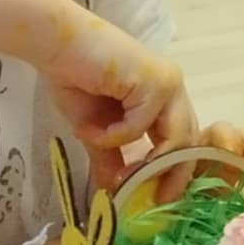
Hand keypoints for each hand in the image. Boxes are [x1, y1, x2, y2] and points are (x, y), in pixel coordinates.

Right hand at [44, 13, 193, 193]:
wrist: (55, 45)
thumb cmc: (74, 78)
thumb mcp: (96, 130)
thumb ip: (111, 157)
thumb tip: (115, 192)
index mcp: (164, 98)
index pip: (183, 141)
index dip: (176, 171)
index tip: (160, 199)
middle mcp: (172, 89)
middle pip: (188, 142)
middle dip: (171, 174)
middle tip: (153, 199)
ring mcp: (167, 84)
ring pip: (175, 139)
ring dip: (143, 161)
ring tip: (116, 172)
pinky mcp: (154, 82)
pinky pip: (141, 125)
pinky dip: (114, 135)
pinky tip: (90, 128)